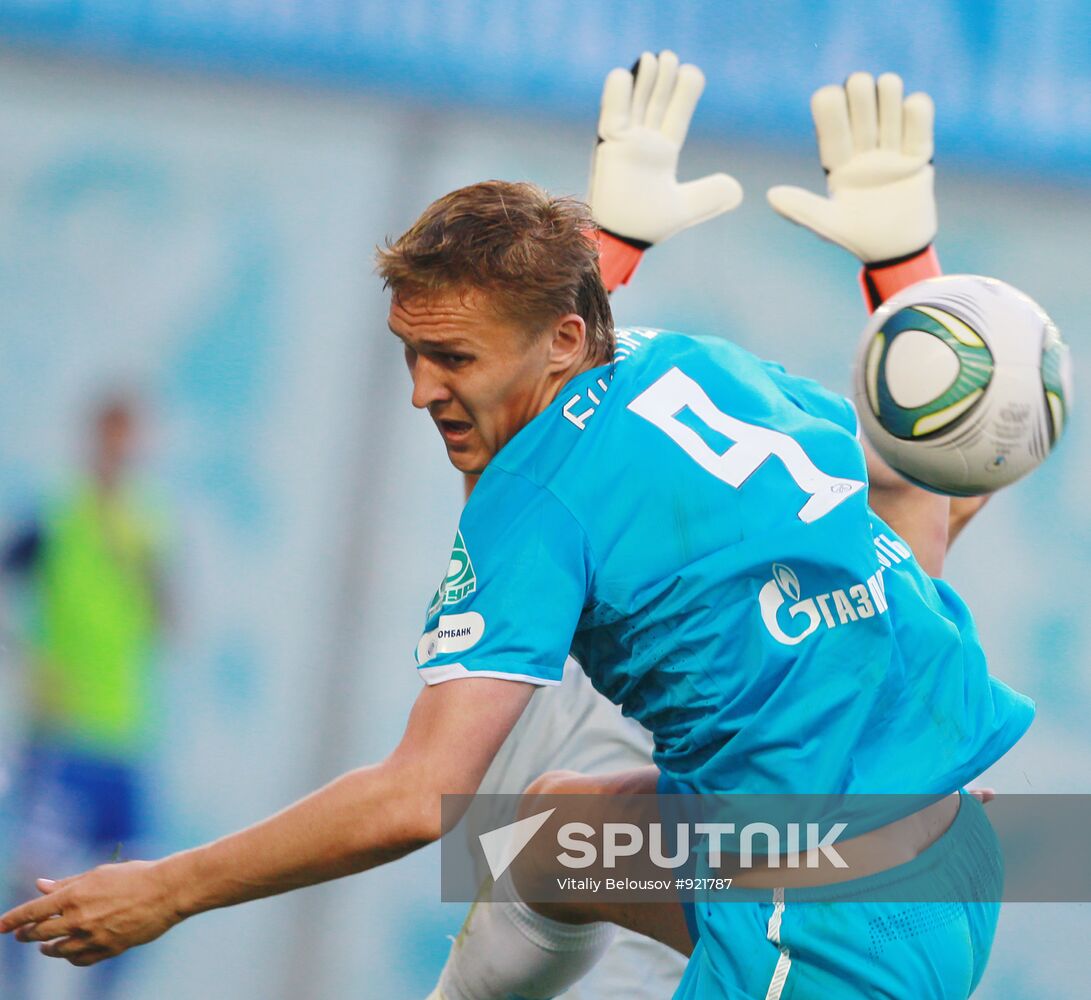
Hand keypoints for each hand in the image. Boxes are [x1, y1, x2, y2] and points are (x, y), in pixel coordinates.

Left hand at [0, 861, 181, 965]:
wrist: (167, 891)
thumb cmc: (135, 875)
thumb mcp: (98, 874)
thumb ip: (67, 883)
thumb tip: (40, 885)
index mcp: (74, 896)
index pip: (31, 912)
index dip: (12, 920)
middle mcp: (79, 919)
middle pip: (39, 934)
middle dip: (26, 935)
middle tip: (22, 935)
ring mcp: (92, 937)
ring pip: (57, 950)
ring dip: (47, 948)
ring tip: (45, 946)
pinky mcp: (107, 950)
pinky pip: (79, 960)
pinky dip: (70, 957)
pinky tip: (70, 952)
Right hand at [589, 50, 741, 246]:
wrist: (621, 240)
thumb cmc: (648, 225)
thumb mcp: (686, 207)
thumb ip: (710, 195)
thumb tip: (739, 190)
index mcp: (661, 154)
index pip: (675, 116)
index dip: (683, 94)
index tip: (691, 72)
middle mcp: (642, 145)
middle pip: (655, 103)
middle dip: (663, 81)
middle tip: (670, 57)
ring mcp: (624, 144)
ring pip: (635, 104)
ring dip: (643, 81)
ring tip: (653, 58)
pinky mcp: (608, 147)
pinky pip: (611, 116)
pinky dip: (615, 96)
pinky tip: (622, 74)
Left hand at [767, 72, 935, 263]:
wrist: (897, 250)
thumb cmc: (856, 237)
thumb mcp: (827, 224)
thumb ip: (801, 208)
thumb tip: (771, 195)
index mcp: (835, 155)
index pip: (828, 108)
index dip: (830, 104)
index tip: (832, 109)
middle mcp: (861, 142)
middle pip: (860, 88)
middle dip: (862, 95)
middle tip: (866, 128)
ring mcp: (890, 142)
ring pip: (889, 87)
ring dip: (889, 98)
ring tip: (889, 135)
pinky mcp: (919, 147)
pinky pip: (918, 106)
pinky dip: (916, 110)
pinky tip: (911, 136)